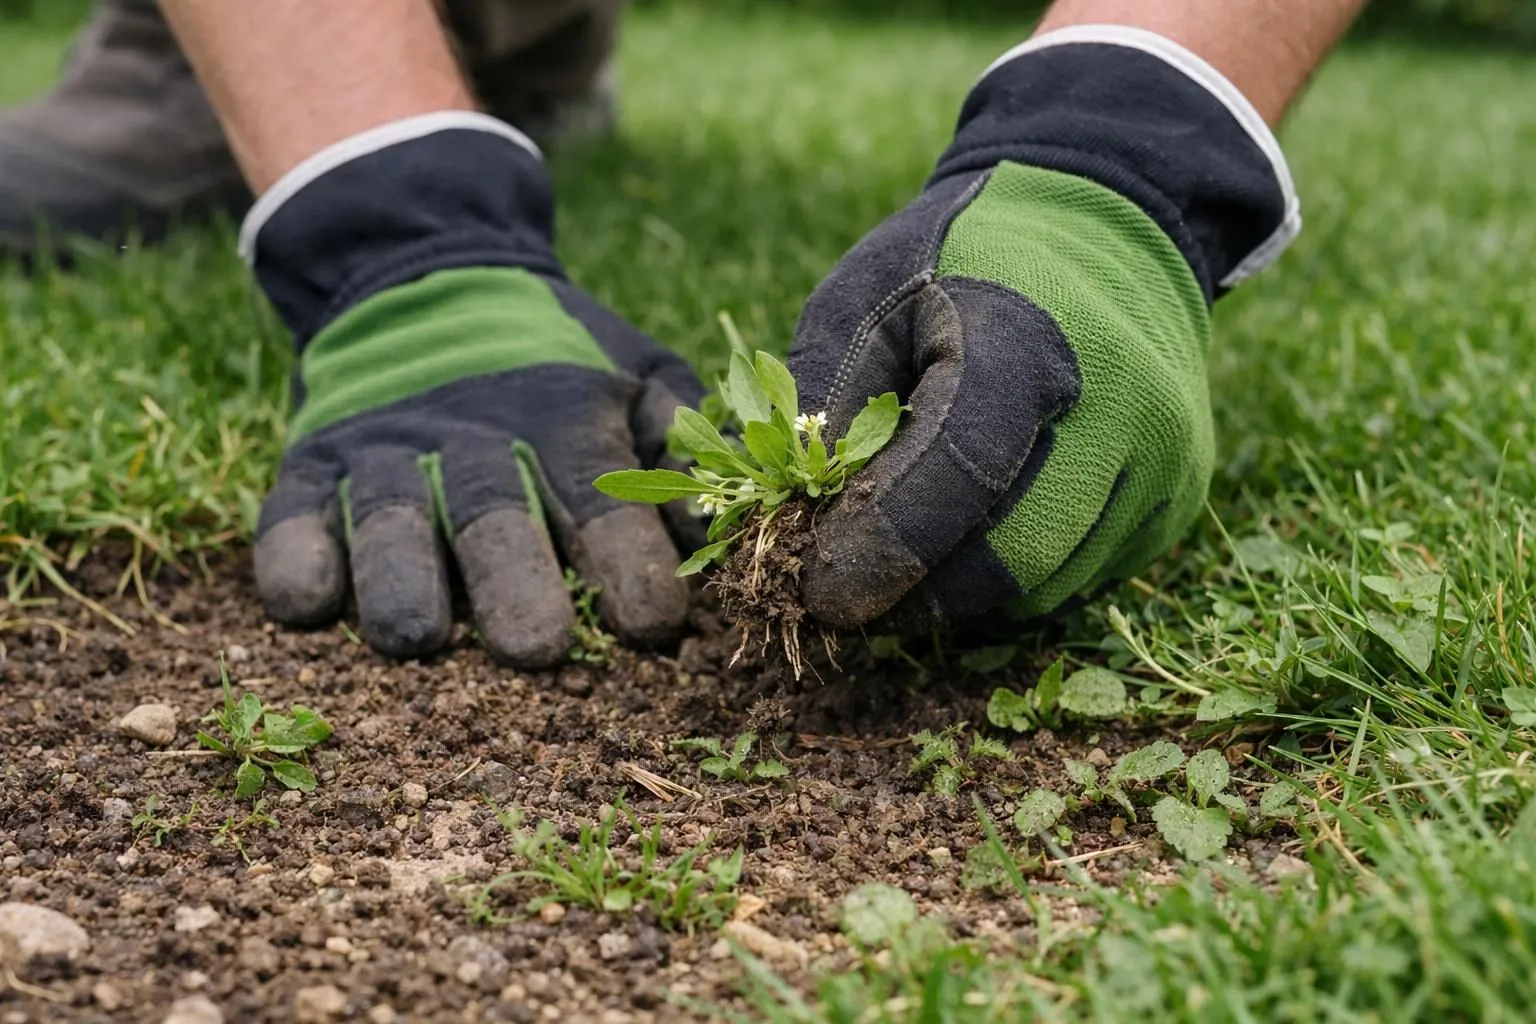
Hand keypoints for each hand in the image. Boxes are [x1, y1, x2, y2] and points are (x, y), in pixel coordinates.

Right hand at [255, 266, 702, 666]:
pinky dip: (294, 559)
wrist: (429, 271)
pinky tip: (309, 605)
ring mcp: (384, 454)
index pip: (603, 499)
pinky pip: (291, 517)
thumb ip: (680, 440)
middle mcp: (473, 442)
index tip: (654, 623)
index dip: (629, 561)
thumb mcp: (637, 374)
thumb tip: (713, 523)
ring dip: (401, 580)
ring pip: (389, 523)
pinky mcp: (311, 467)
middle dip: (516, 584)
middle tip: (537, 647)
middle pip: (494, 519)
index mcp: (564, 425)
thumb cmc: (558, 357)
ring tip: (415, 638)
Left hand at [787, 31, 1297, 630]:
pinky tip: (971, 530)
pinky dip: (1010, 575)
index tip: (813, 588)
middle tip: (844, 594)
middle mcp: (1121, 413)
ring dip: (959, 590)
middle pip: (1005, 558)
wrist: (1103, 225)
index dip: (876, 548)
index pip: (953, 478)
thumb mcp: (868, 296)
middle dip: (913, 593)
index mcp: (1028, 343)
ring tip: (901, 553)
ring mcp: (1162, 464)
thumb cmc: (963, 258)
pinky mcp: (1175, 502)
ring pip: (1042, 586)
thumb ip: (831, 402)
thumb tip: (797, 520)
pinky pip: (1078, 577)